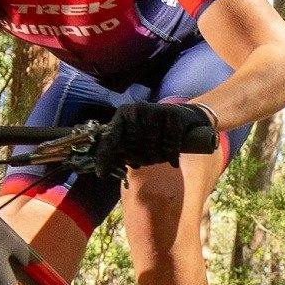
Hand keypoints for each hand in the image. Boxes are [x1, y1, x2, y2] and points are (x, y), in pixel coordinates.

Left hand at [92, 100, 215, 173]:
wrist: (183, 115)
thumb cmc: (154, 131)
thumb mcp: (135, 137)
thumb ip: (121, 151)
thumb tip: (103, 171)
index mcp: (123, 114)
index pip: (110, 137)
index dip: (105, 156)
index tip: (101, 174)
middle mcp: (137, 110)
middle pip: (134, 148)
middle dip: (141, 159)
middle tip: (147, 160)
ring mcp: (155, 111)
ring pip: (152, 149)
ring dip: (157, 158)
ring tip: (160, 155)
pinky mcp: (173, 116)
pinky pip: (170, 146)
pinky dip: (171, 157)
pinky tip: (172, 161)